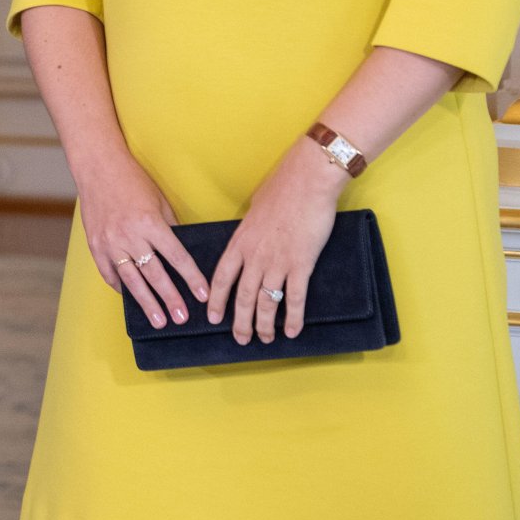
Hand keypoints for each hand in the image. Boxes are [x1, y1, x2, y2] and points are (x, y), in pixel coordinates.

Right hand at [77, 151, 208, 329]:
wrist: (98, 167)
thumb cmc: (132, 181)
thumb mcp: (159, 201)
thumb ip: (169, 228)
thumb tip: (180, 254)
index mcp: (150, 222)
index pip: (177, 256)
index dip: (191, 278)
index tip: (203, 295)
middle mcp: (129, 235)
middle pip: (155, 274)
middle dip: (170, 299)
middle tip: (182, 318)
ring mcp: (110, 242)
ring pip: (132, 280)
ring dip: (146, 302)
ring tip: (158, 321)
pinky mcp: (95, 245)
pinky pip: (109, 273)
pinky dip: (120, 287)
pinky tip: (130, 298)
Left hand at [206, 136, 346, 345]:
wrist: (307, 180)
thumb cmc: (281, 188)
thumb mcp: (255, 208)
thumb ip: (250, 229)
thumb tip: (250, 235)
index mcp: (241, 241)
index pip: (222, 278)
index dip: (217, 301)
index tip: (213, 318)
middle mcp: (255, 256)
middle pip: (243, 297)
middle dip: (241, 321)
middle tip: (241, 338)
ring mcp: (278, 262)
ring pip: (266, 303)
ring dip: (265, 325)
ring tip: (265, 339)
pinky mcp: (301, 264)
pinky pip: (295, 298)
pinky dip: (294, 318)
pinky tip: (293, 331)